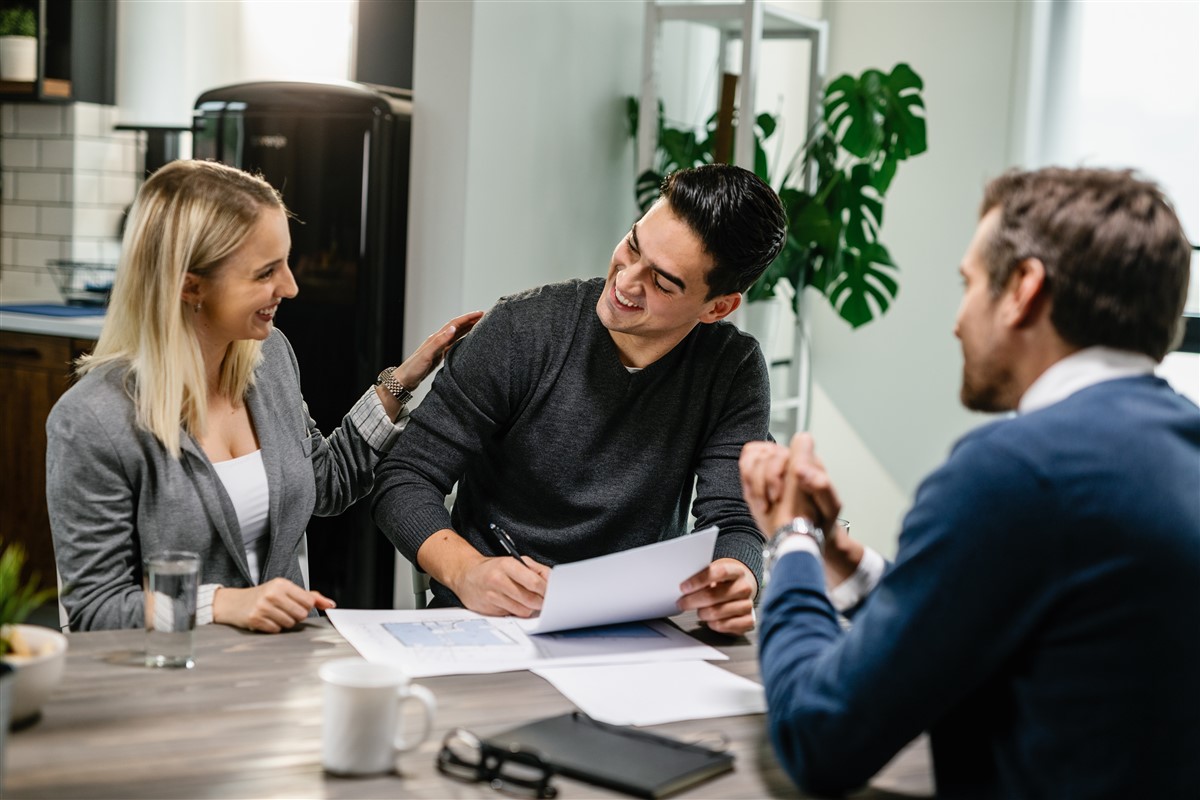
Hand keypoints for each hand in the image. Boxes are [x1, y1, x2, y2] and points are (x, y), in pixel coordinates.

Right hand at [212, 577, 334, 632]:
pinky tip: (266, 621)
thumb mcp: (285, 590)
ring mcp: (263, 607)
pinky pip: (276, 630)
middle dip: (295, 616)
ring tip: (274, 615)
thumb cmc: (262, 596)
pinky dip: (273, 628)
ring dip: (284, 623)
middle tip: (283, 611)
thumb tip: (331, 604)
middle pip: (301, 614)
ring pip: (290, 624)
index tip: (296, 605)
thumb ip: (309, 596)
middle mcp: (273, 593)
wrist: (233, 603)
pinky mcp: (255, 619)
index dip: (305, 607)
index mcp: (282, 584)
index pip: (308, 601)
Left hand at [391, 310, 483, 389]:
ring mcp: (438, 348)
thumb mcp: (426, 355)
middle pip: (456, 327)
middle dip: (470, 320)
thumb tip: (453, 328)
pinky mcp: (439, 355)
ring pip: (456, 334)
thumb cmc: (412, 369)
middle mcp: (437, 341)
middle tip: (484, 316)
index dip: (468, 318)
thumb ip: (439, 342)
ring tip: (479, 325)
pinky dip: (462, 339)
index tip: (480, 313)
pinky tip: (467, 340)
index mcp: (435, 339)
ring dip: (467, 328)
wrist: (403, 380)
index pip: (454, 324)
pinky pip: (453, 344)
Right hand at [451, 555, 551, 617]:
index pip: (534, 582)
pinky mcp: (489, 609)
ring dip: (529, 608)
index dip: (546, 590)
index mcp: (507, 565)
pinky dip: (516, 611)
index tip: (552, 593)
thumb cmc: (493, 568)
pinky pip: (511, 615)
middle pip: (530, 599)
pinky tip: (512, 603)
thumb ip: (535, 569)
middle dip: (541, 602)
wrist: (465, 575)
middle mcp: (498, 580)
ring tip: (527, 601)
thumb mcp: (514, 561)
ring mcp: (492, 596)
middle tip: (543, 600)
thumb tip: (551, 581)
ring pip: (522, 610)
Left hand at [678, 558, 756, 634]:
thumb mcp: (714, 576)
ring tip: (699, 610)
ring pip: (715, 612)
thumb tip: (683, 586)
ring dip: (701, 613)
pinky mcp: (748, 621)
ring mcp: (747, 605)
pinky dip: (712, 624)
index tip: (684, 587)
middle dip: (692, 600)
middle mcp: (744, 588)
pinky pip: (723, 625)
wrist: (740, 595)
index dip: (699, 580)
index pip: (719, 572)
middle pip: (713, 595)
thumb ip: (702, 578)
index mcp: (737, 572)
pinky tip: (710, 619)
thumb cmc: (723, 585)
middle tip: (682, 602)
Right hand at [740, 433, 840, 533]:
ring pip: (755, 456)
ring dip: (756, 484)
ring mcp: (772, 465)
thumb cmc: (819, 519)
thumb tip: (801, 469)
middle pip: (772, 452)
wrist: (803, 534)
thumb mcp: (829, 508)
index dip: (793, 458)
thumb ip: (822, 487)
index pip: (802, 442)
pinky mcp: (757, 475)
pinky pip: (745, 463)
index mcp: (810, 463)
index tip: (792, 479)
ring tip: (765, 504)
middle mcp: (791, 460)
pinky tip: (757, 498)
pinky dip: (747, 480)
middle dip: (769, 478)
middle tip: (775, 500)